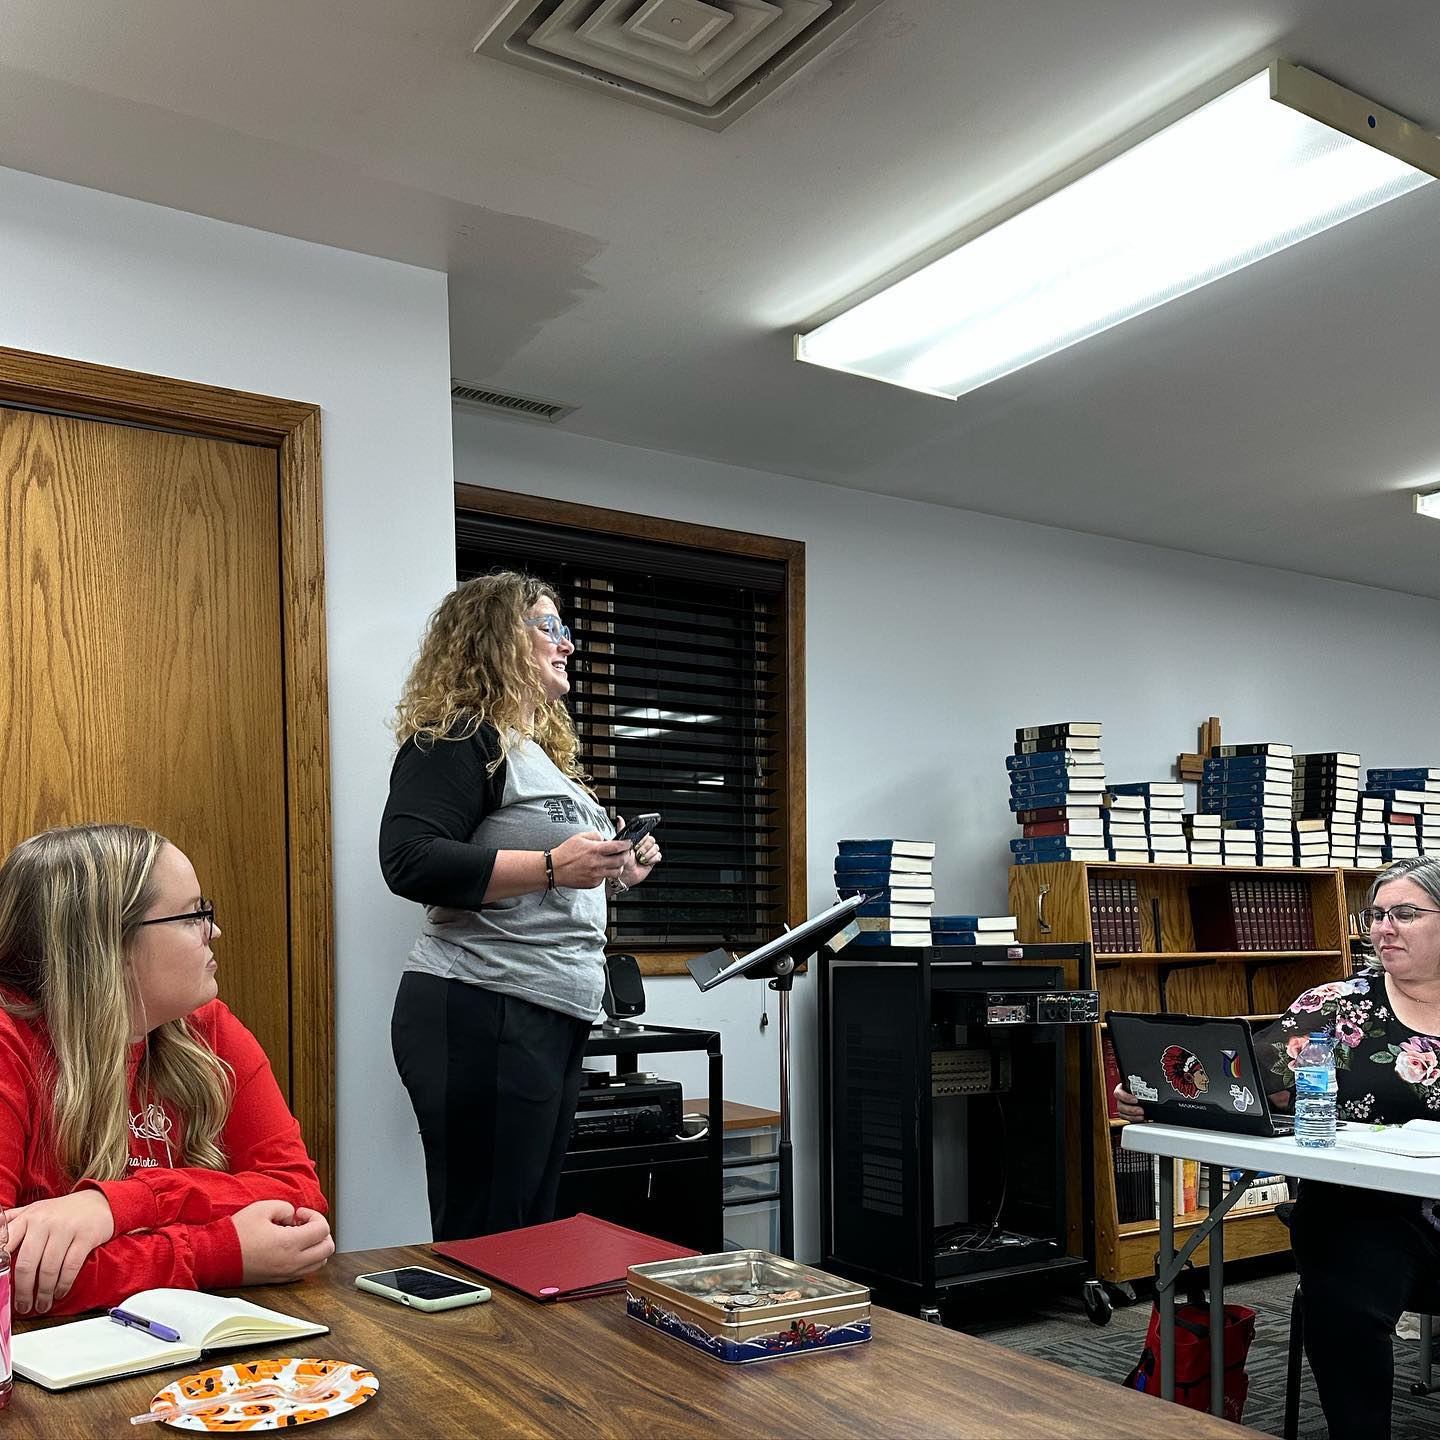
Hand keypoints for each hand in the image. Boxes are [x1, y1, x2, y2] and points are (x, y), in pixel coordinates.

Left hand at [6, 1191, 115, 1313]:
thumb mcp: (35, 1211)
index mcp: (28, 1217)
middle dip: (23, 1291)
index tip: (2, 1289)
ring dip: (44, 1293)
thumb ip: (12, 1224)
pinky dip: (63, 1285)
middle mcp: (44, 1222)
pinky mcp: (86, 1236)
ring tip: (42, 1304)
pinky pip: (70, 1267)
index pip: (5, 1246)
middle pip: (26, 1264)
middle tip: (23, 1306)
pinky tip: (59, 1293)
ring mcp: (66, 1228)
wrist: (100, 1202)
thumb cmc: (62, 1212)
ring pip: (48, 1269)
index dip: (0, 1270)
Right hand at [231, 1199, 333, 1284]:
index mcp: (290, 1244)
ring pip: (319, 1262)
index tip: (298, 1214)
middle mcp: (292, 1262)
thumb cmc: (236, 1233)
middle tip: (303, 1224)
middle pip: (327, 1248)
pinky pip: (305, 1271)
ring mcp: (286, 1274)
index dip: (314, 1216)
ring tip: (296, 1236)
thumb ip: (285, 1207)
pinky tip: (289, 1248)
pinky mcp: (279, 1281)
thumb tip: (293, 1218)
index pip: (323, 1230)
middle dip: (320, 1232)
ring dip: (315, 1246)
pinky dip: (306, 1259)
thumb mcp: (262, 1208)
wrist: (215, 1258)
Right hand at [549, 831, 631, 889]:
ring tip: (614, 862)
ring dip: (618, 866)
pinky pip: (605, 879)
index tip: (628, 843)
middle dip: (626, 855)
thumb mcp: (580, 837)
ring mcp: (596, 875)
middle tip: (624, 853)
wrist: (555, 869)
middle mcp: (597, 863)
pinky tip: (600, 869)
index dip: (626, 844)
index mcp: (595, 850)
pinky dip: (605, 873)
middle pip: (621, 860)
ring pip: (617, 872)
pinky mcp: (593, 883)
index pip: (617, 847)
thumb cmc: (565, 852)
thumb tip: (605, 838)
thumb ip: (595, 835)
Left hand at [619, 827, 661, 886]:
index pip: (645, 833)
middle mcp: (644, 844)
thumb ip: (622, 829)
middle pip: (652, 840)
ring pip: (655, 848)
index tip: (636, 845)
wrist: (624, 875)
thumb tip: (620, 818)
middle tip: (637, 853)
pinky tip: (644, 862)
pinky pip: (658, 856)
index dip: (642, 840)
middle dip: (644, 848)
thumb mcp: (620, 844)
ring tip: (640, 859)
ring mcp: (649, 852)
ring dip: (647, 854)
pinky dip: (651, 860)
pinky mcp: (653, 859)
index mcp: (637, 839)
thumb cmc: (621, 861)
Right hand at [1114, 1085, 1145, 1122]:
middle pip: (1120, 1106)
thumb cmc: (1143, 1086)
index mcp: (1122, 1088)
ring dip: (1132, 1116)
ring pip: (1122, 1114)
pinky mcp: (1128, 1115)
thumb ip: (1144, 1085)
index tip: (1135, 1100)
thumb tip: (1151, 1083)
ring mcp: (1124, 1107)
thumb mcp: (1143, 1083)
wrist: (1148, 1094)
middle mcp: (1121, 1098)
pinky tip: (1141, 1119)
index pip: (1118, 1092)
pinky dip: (1134, 1120)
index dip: (1126, 1097)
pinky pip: (1127, 1119)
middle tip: (1141, 1110)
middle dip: (1130, 1110)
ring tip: (1142, 1116)